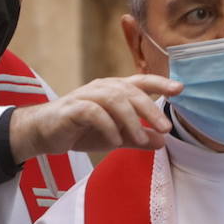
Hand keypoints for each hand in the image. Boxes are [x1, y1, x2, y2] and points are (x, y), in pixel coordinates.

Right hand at [8, 74, 181, 160]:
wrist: (43, 133)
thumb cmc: (80, 130)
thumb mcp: (114, 136)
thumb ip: (137, 137)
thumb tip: (161, 141)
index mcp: (114, 90)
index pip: (140, 82)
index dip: (160, 82)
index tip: (180, 89)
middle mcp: (102, 88)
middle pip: (130, 91)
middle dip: (150, 109)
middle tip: (165, 128)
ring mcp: (86, 96)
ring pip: (114, 99)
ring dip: (130, 120)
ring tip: (140, 139)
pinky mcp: (72, 108)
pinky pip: (93, 112)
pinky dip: (107, 126)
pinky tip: (114, 141)